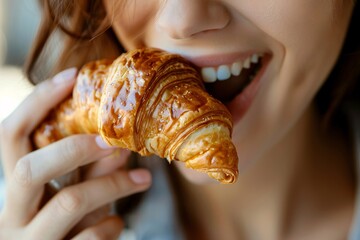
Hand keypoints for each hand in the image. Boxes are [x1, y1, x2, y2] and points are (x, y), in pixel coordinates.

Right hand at [0, 68, 151, 239]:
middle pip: (27, 169)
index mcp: (14, 188)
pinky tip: (118, 221)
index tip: (73, 77)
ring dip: (114, 184)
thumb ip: (89, 169)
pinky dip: (112, 224)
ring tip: (145, 177)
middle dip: (76, 149)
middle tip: (114, 141)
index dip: (37, 102)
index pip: (10, 135)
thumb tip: (117, 141)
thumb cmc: (68, 227)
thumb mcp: (75, 194)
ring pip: (69, 202)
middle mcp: (11, 214)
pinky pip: (91, 237)